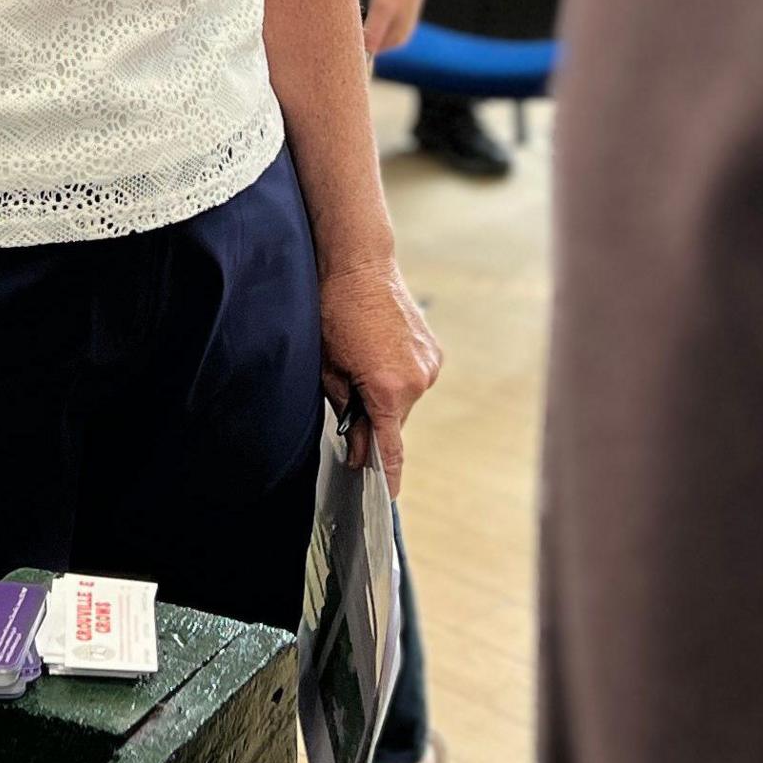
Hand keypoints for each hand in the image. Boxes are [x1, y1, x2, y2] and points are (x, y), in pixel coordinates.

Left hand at [320, 253, 440, 490]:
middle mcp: (417, 380)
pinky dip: (397, 379)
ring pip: (404, 401)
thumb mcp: (328, 367)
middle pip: (395, 422)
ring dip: (385, 397)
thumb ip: (346, 411)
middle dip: (374, 423)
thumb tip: (358, 443)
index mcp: (389, 388)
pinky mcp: (433, 351)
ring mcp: (429, 364)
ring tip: (360, 365)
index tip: (386, 497)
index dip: (387, 475)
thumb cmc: (335, 311)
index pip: (391, 446)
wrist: (360, 265)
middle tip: (349, 408)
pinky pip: (413, 379)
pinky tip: (377, 356)